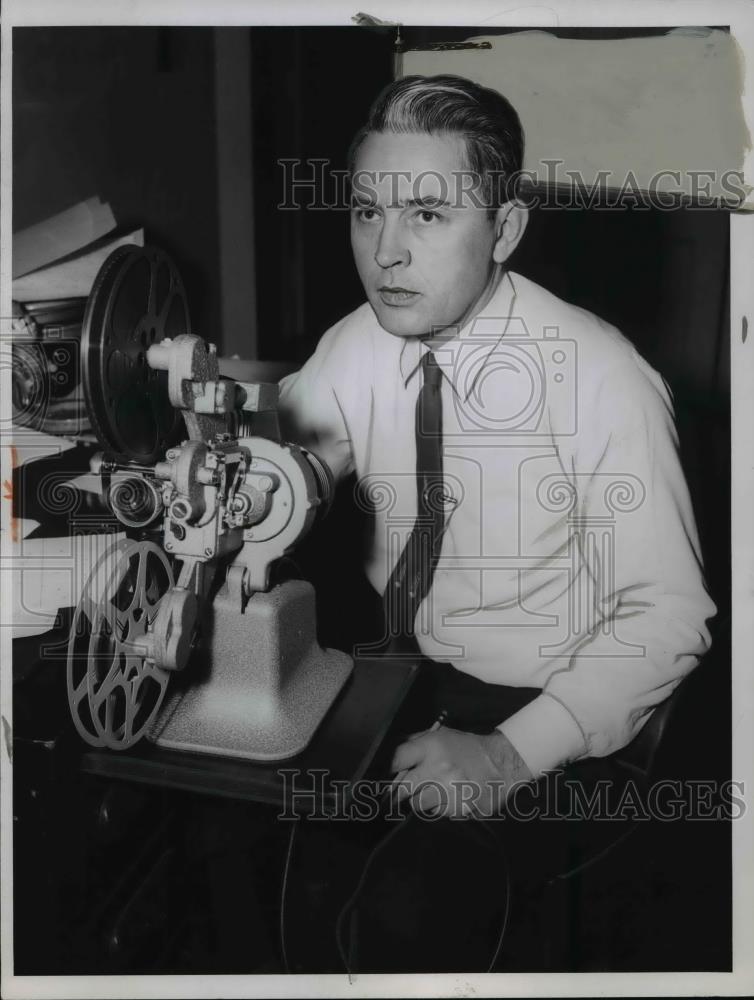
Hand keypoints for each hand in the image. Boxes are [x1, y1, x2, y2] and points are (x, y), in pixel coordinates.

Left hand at [388, 725, 533, 817]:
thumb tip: (389, 756)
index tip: (388, 775)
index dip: (389, 769)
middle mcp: (438, 769)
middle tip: (408, 789)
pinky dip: (440, 808)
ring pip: (418, 805)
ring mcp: (449, 792)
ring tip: (436, 790)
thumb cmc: (467, 748)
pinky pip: (437, 814)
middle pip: (402, 790)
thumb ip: (414, 742)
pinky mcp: (459, 810)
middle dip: (403, 791)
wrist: (502, 764)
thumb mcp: (440, 735)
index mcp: (431, 747)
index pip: (395, 760)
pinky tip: (451, 797)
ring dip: (422, 800)